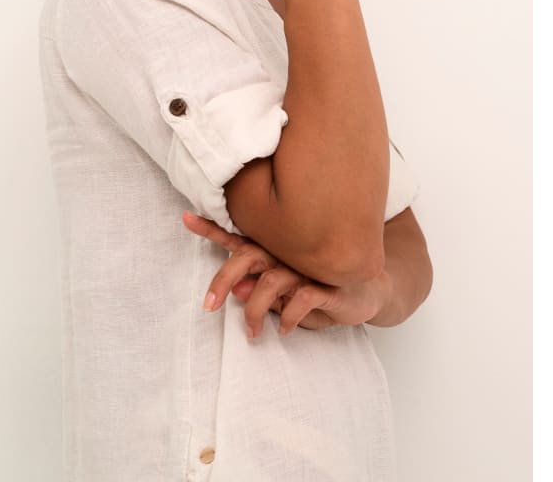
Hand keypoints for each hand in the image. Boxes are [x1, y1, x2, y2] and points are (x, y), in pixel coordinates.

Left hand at [182, 212, 387, 337]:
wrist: (367, 292)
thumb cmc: (319, 290)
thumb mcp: (284, 295)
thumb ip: (259, 291)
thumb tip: (237, 291)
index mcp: (274, 250)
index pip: (238, 238)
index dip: (211, 228)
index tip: (185, 218)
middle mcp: (287, 253)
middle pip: (248, 256)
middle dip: (223, 279)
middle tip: (208, 306)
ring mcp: (307, 267)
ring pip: (271, 281)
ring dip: (255, 310)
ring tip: (251, 334)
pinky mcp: (329, 285)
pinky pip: (302, 299)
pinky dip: (289, 316)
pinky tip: (284, 329)